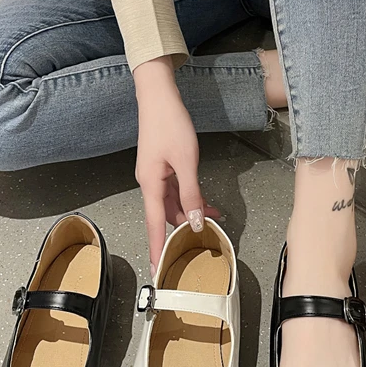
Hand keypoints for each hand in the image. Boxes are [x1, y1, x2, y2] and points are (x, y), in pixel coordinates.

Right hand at [133, 56, 219, 273]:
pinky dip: (190, 198)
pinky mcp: (162, 168)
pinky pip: (176, 191)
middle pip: (165, 216)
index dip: (157, 248)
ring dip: (191, 212)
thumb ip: (191, 193)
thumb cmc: (169, 123)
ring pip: (173, 204)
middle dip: (183, 229)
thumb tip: (193, 220)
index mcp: (151, 184)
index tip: (156, 270)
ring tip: (215, 217)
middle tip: (204, 240)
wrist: (158, 96)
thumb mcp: (186, 160)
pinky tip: (205, 201)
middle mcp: (150, 183)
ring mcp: (156, 176)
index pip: (155, 225)